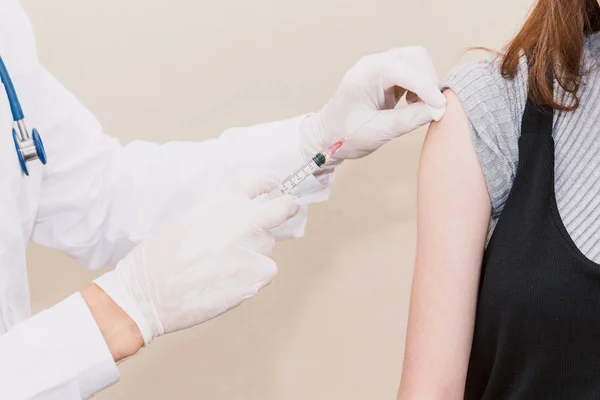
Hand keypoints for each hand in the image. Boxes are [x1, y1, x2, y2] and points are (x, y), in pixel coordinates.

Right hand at [94, 176, 299, 345]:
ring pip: (267, 245)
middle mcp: (239, 220)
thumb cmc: (157, 260)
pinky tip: (228, 283)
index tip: (272, 185)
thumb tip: (241, 219)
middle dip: (288, 206)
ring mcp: (250, 248)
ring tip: (222, 266)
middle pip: (280, 207)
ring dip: (254, 252)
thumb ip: (217, 217)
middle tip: (290, 206)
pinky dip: (253, 276)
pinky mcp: (257, 275)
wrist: (146, 295)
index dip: (266, 181)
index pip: (253, 181)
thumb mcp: (185, 222)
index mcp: (218, 203)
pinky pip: (266, 270)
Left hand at [300, 46, 445, 161]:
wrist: (326, 136)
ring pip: (417, 61)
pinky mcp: (386, 75)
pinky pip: (412, 70)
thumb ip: (408, 120)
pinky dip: (420, 84)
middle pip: (415, 58)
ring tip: (419, 107)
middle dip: (428, 82)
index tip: (440, 107)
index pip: (405, 70)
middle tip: (431, 109)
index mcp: (366, 74)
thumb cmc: (344, 135)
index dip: (426, 87)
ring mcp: (379, 66)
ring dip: (426, 82)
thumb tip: (438, 110)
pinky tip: (412, 103)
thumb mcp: (377, 132)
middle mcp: (373, 63)